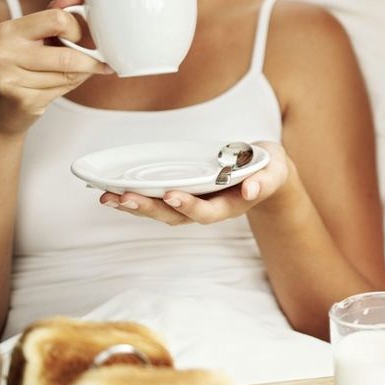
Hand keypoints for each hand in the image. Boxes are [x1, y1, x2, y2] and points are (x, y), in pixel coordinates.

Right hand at [0, 0, 112, 136]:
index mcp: (8, 30)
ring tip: (69, 77)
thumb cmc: (19, 70)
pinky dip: (68, 90)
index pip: (58, 18)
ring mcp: (8, 77)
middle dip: (88, 61)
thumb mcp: (33, 39)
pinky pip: (60, 91)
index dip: (77, 30)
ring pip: (68, 74)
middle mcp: (3, 51)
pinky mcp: (18, 99)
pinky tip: (56, 89)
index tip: (81, 39)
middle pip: (67, 54)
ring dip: (79, 77)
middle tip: (97, 63)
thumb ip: (55, 14)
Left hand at [98, 141, 291, 224]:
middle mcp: (208, 209)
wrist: (265, 172)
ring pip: (161, 212)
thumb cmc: (269, 167)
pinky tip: (115, 192)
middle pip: (175, 216)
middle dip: (150, 208)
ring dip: (136, 206)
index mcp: (230, 205)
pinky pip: (157, 200)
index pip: (207, 212)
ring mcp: (194, 203)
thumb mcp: (275, 170)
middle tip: (125, 198)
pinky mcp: (184, 195)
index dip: (189, 206)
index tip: (172, 194)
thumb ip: (266, 180)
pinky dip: (136, 197)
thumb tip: (250, 190)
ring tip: (109, 198)